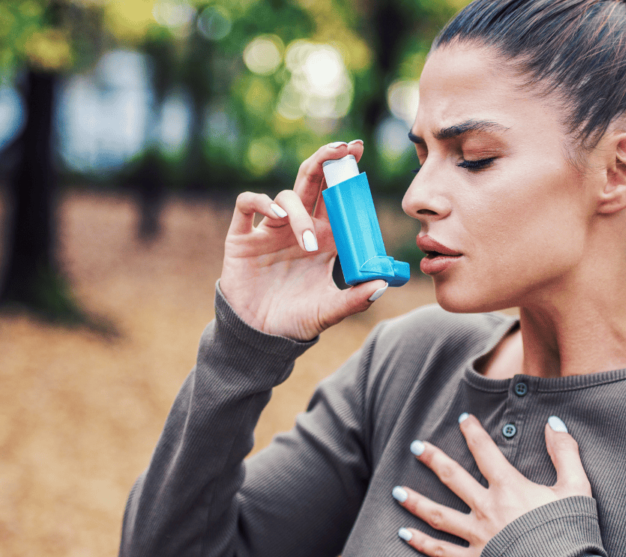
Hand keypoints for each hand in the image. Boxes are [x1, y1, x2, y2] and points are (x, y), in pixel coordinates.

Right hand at [220, 140, 387, 340]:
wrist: (259, 337)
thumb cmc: (297, 321)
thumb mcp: (329, 311)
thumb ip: (355, 299)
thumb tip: (383, 284)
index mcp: (324, 238)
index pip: (337, 197)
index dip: (346, 172)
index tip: (358, 152)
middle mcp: (299, 228)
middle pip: (313, 182)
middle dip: (327, 160)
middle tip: (343, 149)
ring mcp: (270, 230)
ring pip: (287, 196)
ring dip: (301, 213)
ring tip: (309, 243)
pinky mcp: (242, 237)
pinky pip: (248, 204)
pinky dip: (262, 202)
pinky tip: (278, 217)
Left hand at [393, 414, 590, 556]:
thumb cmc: (572, 532)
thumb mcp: (576, 488)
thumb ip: (565, 453)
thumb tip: (554, 424)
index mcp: (509, 488)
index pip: (485, 452)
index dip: (473, 433)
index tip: (462, 420)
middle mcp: (487, 508)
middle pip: (452, 478)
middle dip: (432, 459)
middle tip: (415, 447)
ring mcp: (477, 536)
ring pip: (438, 515)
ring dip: (415, 501)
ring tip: (396, 491)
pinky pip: (441, 551)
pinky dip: (420, 543)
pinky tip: (404, 534)